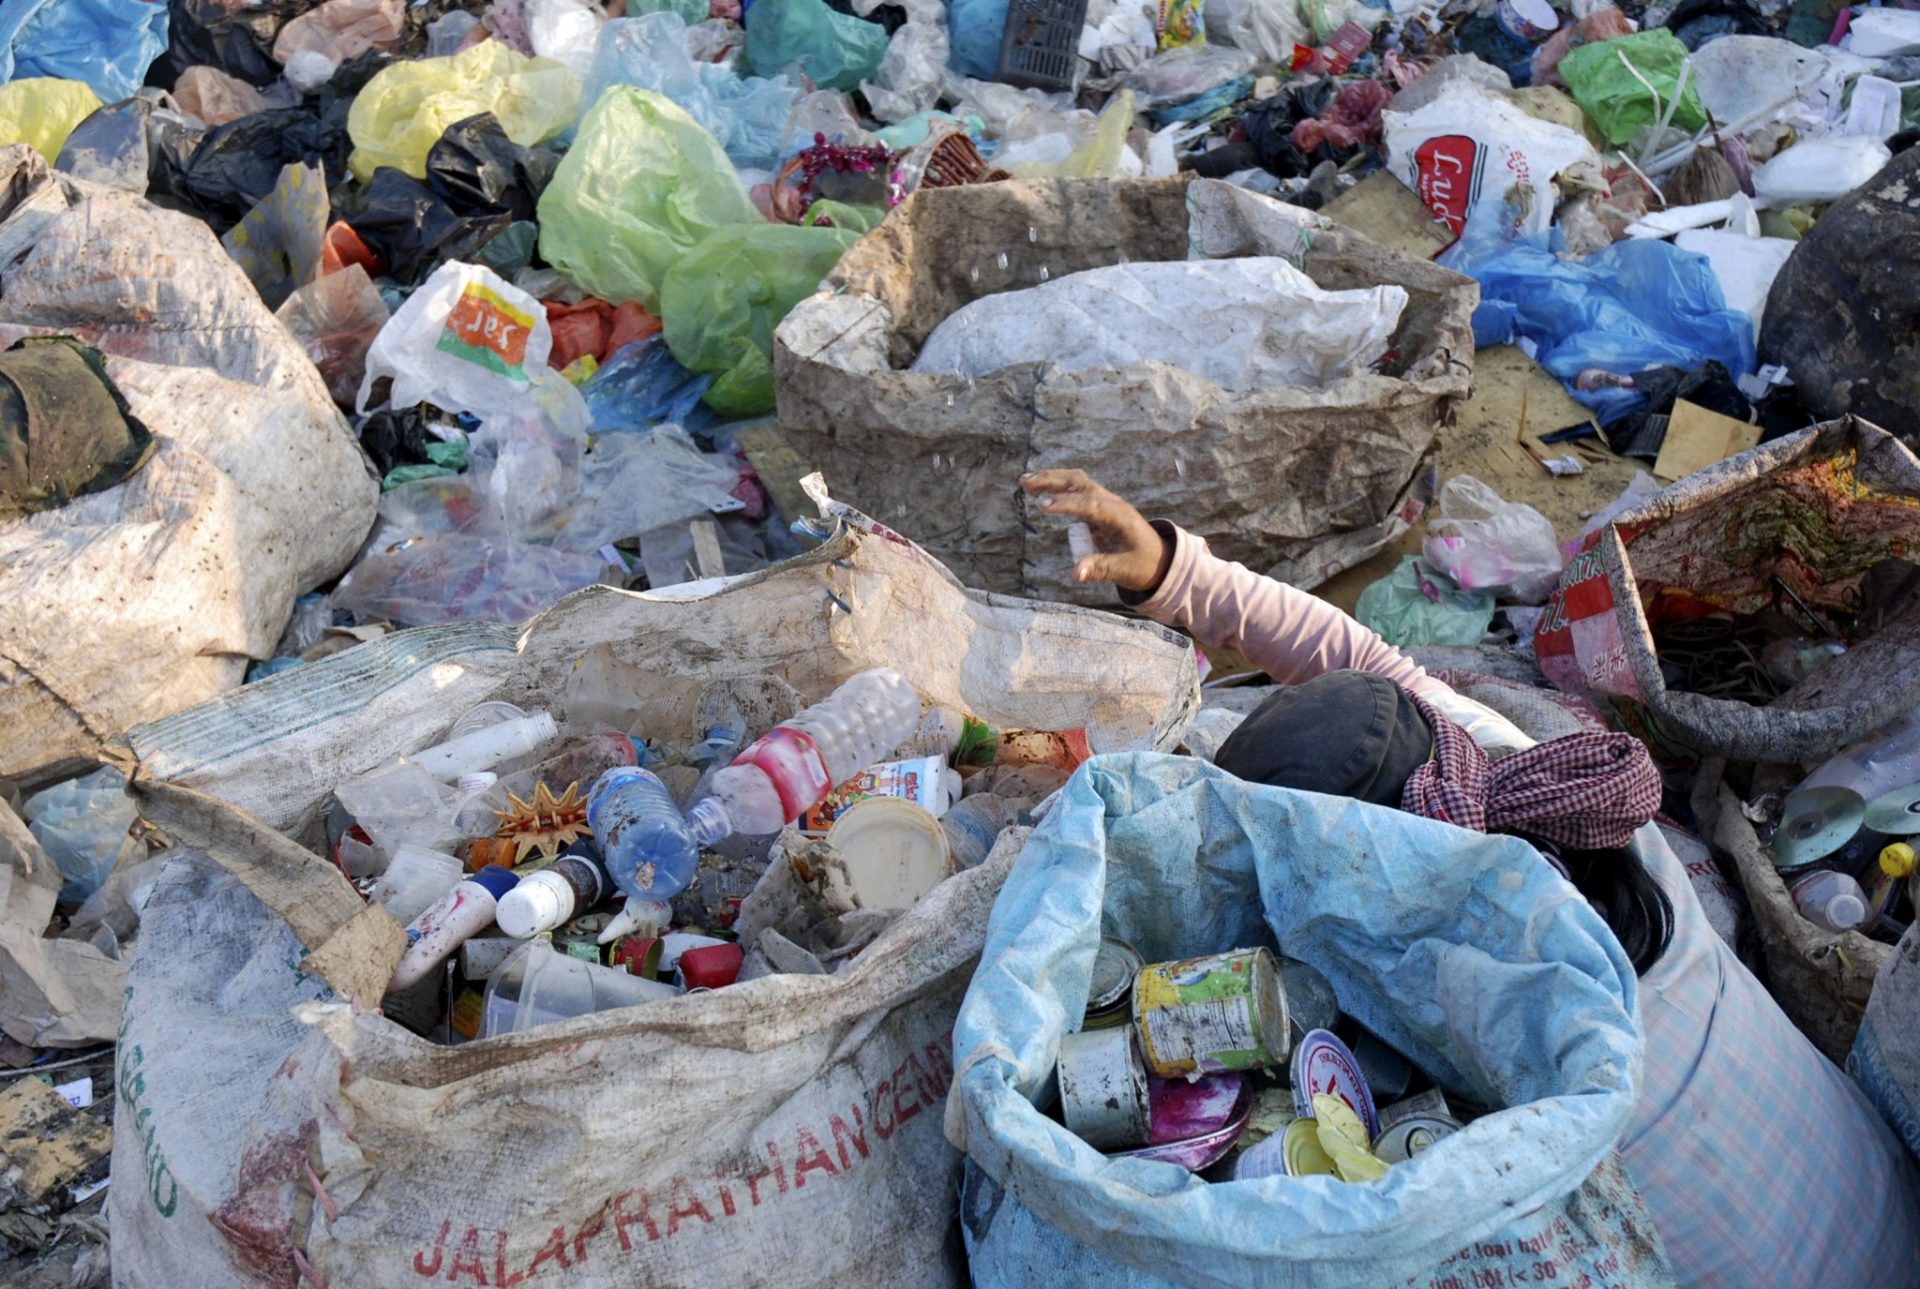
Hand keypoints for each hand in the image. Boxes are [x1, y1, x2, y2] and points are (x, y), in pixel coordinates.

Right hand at [1020, 469, 1173, 593]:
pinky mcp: (1098, 508)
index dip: (1067, 504)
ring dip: (1051, 479)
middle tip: (1025, 483)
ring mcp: (1105, 503)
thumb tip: (1074, 574)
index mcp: (1120, 516)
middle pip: (1080, 482)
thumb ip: (1100, 569)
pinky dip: (1056, 488)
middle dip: (1052, 480)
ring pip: (1076, 482)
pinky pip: (1076, 491)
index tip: (1042, 507)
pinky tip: (1038, 490)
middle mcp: (1111, 503)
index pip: (1090, 505)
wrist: (1161, 559)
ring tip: (1024, 482)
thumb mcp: (1125, 570)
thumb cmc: (1145, 565)